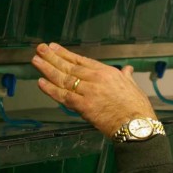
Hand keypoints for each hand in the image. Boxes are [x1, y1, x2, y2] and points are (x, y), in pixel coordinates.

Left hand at [31, 42, 156, 137]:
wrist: (137, 124)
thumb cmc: (137, 107)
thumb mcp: (133, 86)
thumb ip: (126, 76)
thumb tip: (127, 69)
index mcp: (107, 72)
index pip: (81, 60)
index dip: (66, 54)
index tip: (54, 48)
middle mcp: (96, 79)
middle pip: (70, 67)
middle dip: (52, 57)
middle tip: (40, 49)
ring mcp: (88, 92)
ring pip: (64, 79)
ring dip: (48, 69)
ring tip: (36, 60)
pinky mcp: (83, 106)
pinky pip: (63, 96)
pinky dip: (51, 90)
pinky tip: (41, 82)